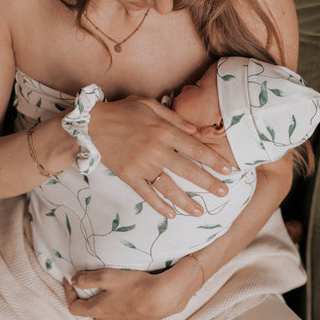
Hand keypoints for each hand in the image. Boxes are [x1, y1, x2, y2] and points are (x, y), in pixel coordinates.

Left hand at [64, 256, 201, 319]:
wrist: (163, 298)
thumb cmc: (134, 285)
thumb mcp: (107, 276)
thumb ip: (87, 279)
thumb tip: (73, 280)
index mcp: (97, 310)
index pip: (74, 308)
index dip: (69, 294)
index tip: (69, 280)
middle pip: (91, 313)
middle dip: (90, 300)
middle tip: (94, 285)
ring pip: (108, 317)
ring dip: (106, 306)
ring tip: (113, 291)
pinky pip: (123, 319)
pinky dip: (122, 310)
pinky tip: (130, 299)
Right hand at [89, 95, 230, 217]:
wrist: (91, 125)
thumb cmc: (122, 111)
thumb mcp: (149, 105)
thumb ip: (174, 117)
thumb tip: (195, 130)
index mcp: (164, 131)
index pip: (195, 148)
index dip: (214, 160)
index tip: (228, 169)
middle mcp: (156, 150)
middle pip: (188, 170)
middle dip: (208, 183)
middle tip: (224, 193)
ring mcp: (142, 165)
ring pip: (169, 187)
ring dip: (186, 201)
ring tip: (200, 212)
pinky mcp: (129, 176)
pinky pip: (146, 194)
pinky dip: (159, 206)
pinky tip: (171, 214)